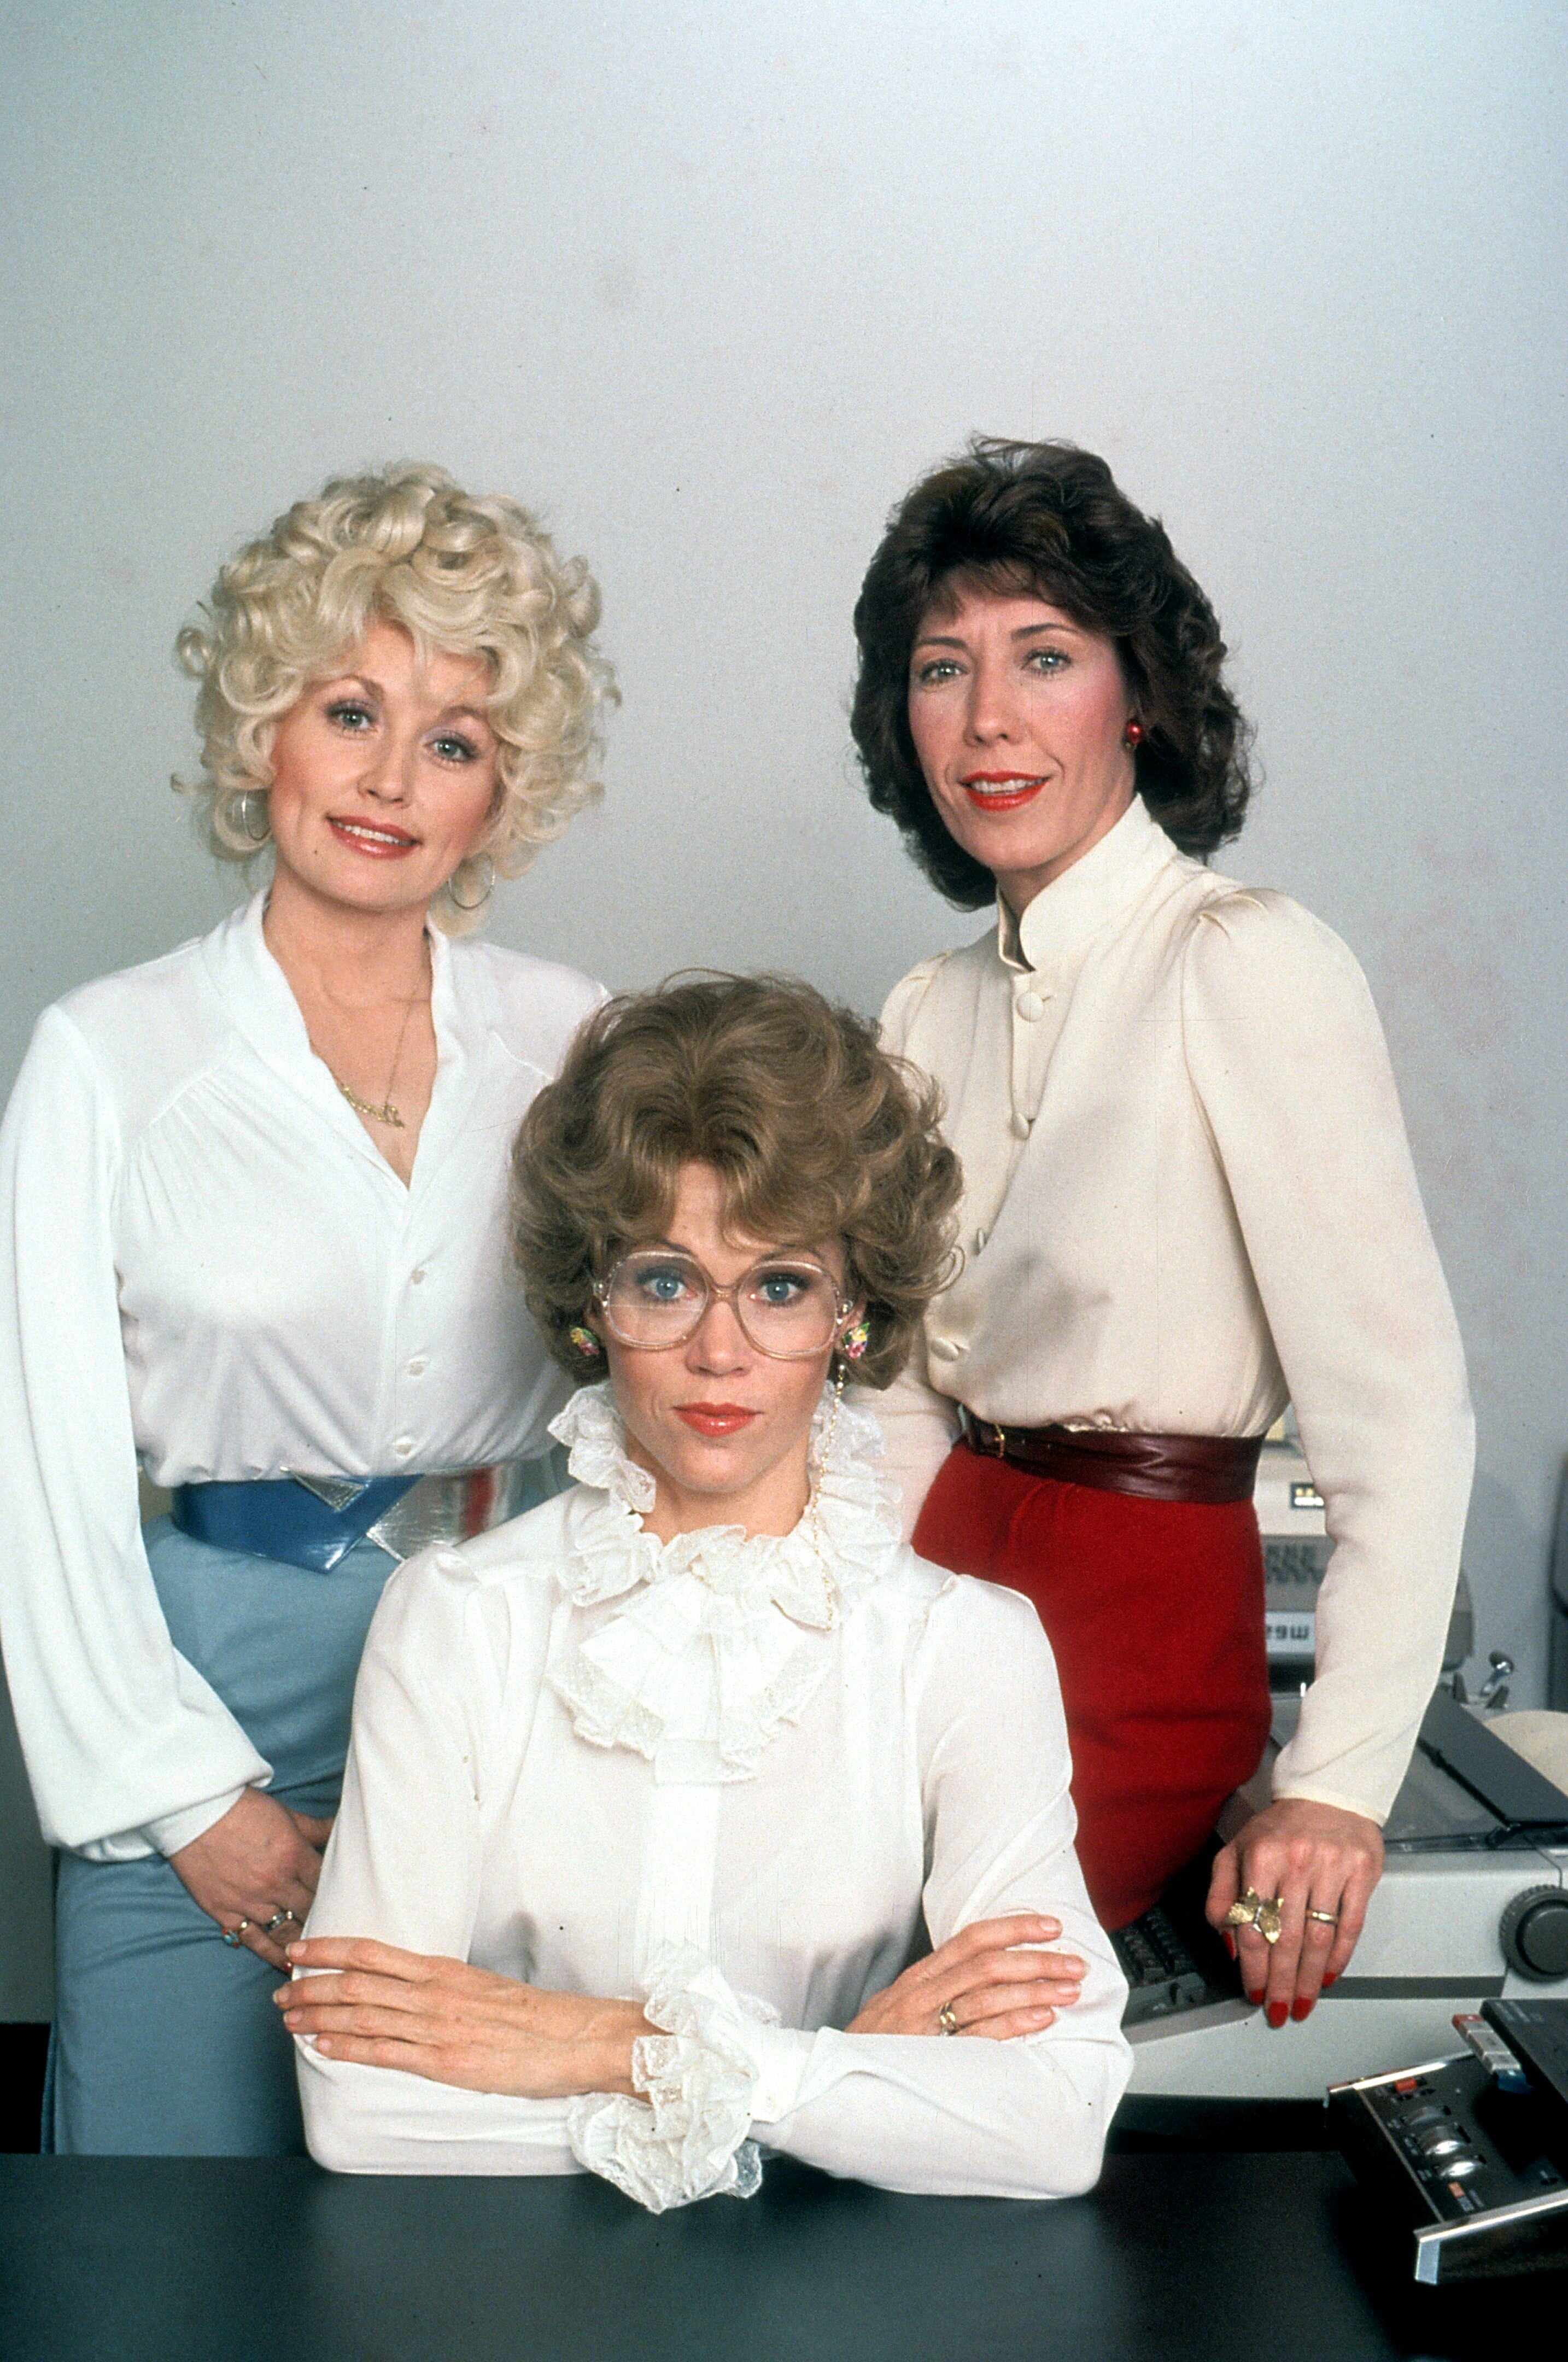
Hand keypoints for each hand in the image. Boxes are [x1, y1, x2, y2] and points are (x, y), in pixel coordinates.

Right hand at [168, 1788, 332, 1969]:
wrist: (195, 1811)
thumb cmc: (242, 1808)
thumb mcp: (286, 1814)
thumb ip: (315, 1828)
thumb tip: (342, 1828)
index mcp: (294, 1855)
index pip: (327, 1884)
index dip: (339, 1894)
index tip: (347, 1904)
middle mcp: (276, 1883)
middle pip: (311, 1910)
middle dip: (325, 1919)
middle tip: (340, 1932)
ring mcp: (250, 1901)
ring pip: (287, 1931)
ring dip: (304, 1942)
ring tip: (320, 1955)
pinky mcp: (226, 1912)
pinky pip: (254, 1941)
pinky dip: (272, 1955)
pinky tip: (288, 1966)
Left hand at [276, 1936, 650, 2098]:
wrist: (578, 2037)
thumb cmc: (536, 2018)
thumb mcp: (485, 1990)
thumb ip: (445, 1991)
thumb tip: (410, 1992)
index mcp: (444, 1971)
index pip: (373, 1953)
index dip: (329, 1949)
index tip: (298, 1950)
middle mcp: (435, 1993)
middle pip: (357, 1983)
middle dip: (311, 1986)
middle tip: (279, 1990)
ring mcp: (438, 2028)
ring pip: (362, 2015)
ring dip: (318, 2016)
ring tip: (288, 2018)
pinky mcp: (447, 2061)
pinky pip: (385, 2053)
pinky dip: (347, 2049)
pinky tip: (322, 2047)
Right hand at [847, 1914, 1084, 2040]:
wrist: (830, 2084)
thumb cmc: (871, 2047)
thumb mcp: (898, 2006)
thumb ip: (935, 1989)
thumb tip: (982, 1975)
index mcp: (919, 1976)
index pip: (972, 1938)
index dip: (1014, 1927)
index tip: (1051, 1926)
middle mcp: (923, 1993)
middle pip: (988, 1963)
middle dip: (1038, 1959)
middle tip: (1075, 1964)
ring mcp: (925, 2024)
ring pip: (987, 1993)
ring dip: (1036, 1989)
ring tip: (1069, 1991)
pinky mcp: (931, 2057)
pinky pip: (979, 2035)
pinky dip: (1014, 2023)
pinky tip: (1043, 2020)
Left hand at [1206, 1799, 1382, 2023]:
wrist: (1328, 1793)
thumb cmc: (1278, 1829)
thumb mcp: (1236, 1851)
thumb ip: (1222, 1895)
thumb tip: (1227, 1941)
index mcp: (1260, 1857)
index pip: (1253, 1925)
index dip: (1252, 1967)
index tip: (1253, 1993)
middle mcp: (1296, 1862)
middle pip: (1286, 1938)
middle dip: (1280, 1982)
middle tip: (1278, 2011)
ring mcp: (1331, 1867)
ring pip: (1318, 1937)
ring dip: (1308, 1977)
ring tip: (1302, 2003)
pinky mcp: (1361, 1872)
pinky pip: (1350, 1924)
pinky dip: (1339, 1956)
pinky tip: (1328, 1976)